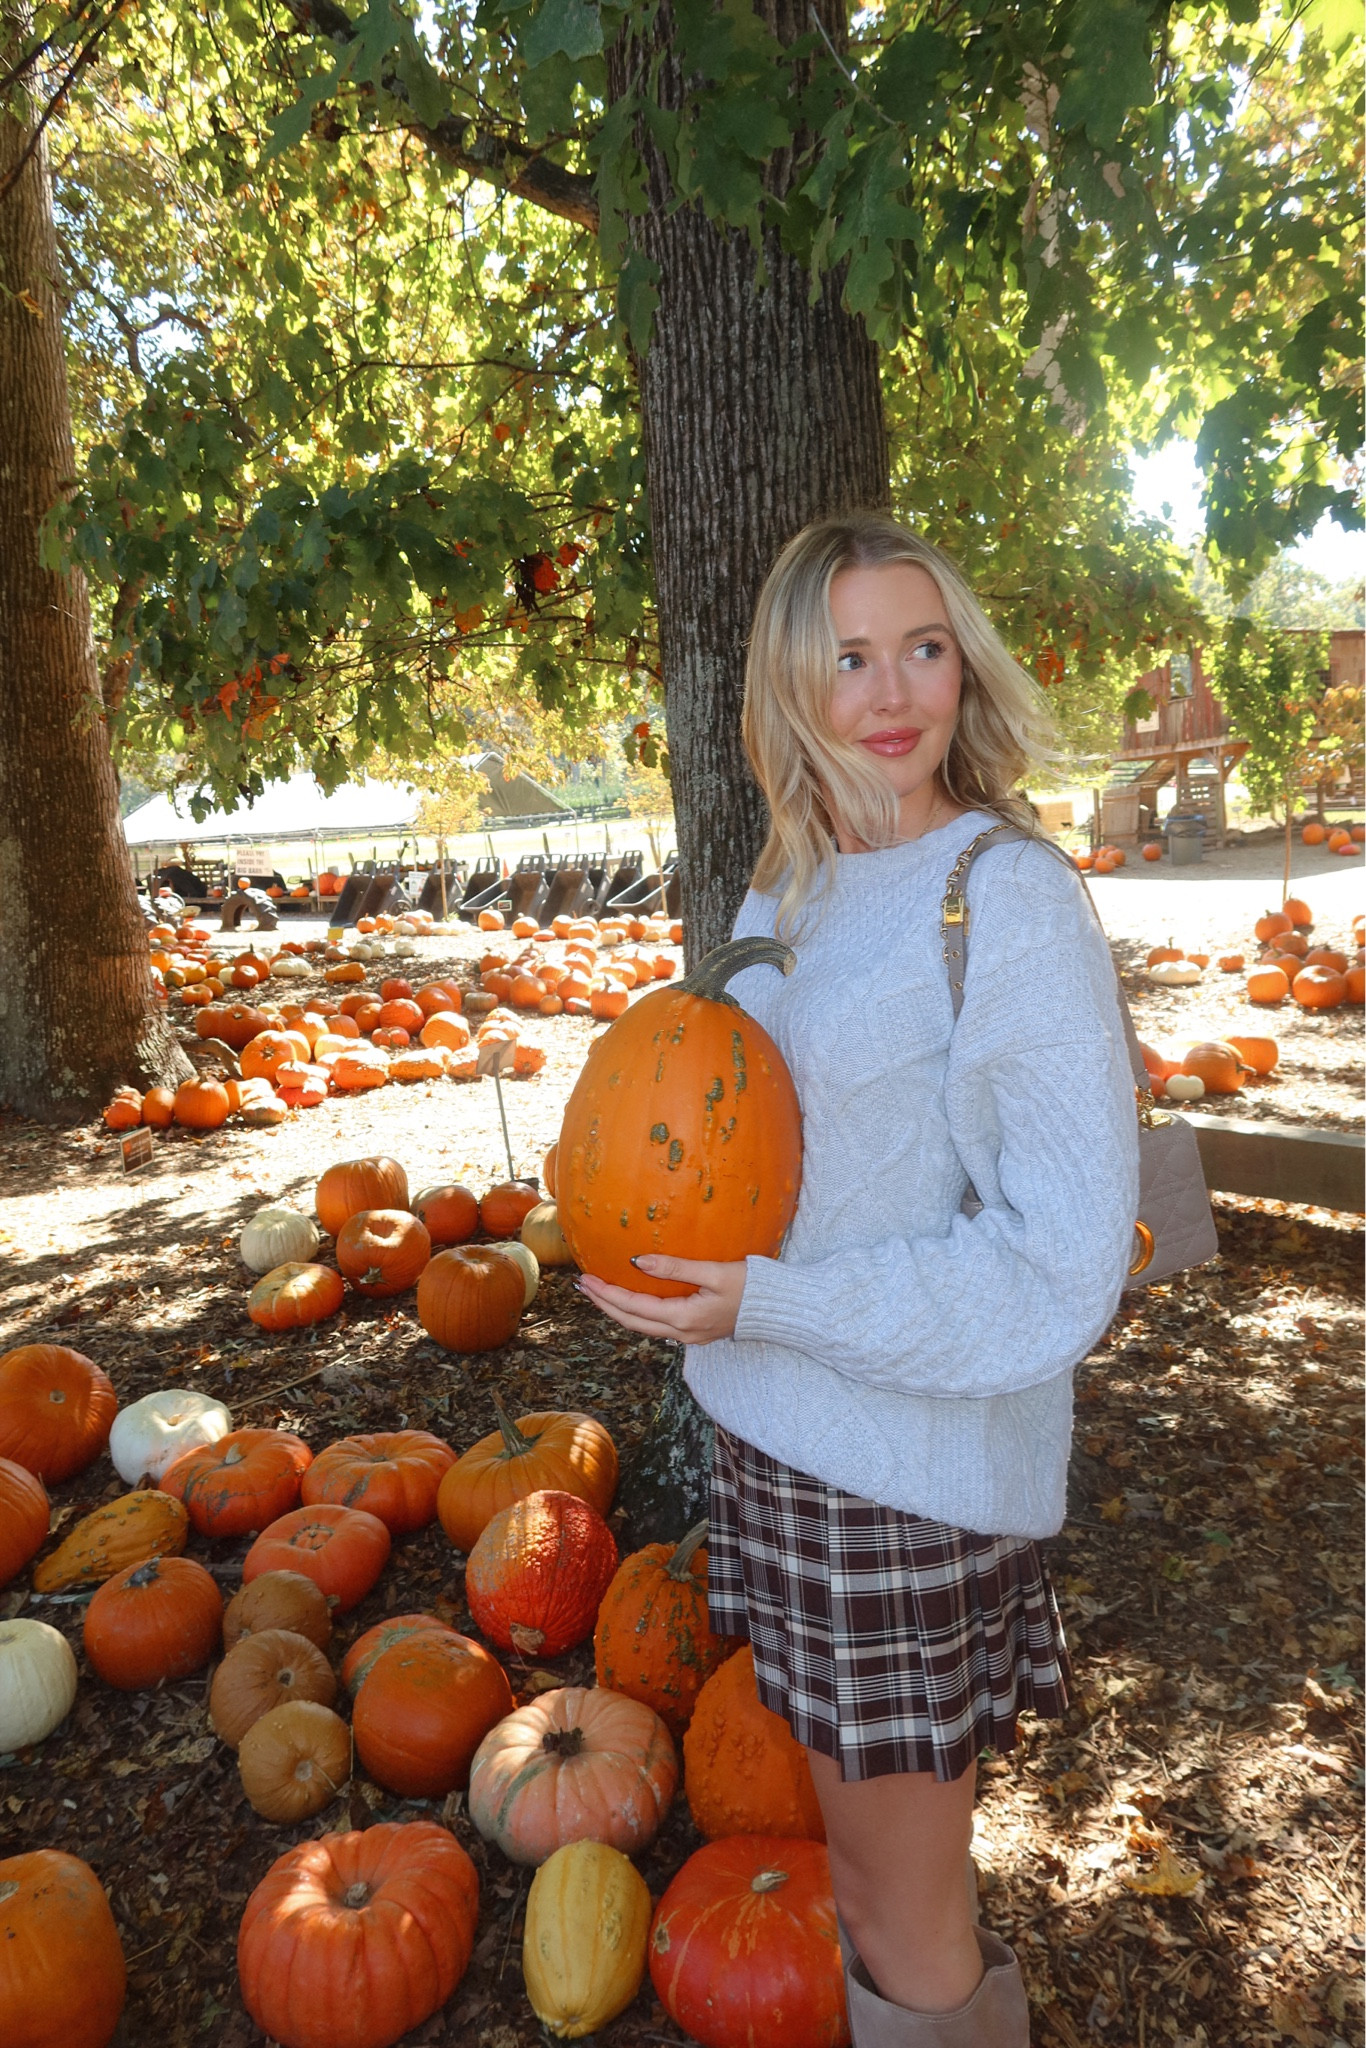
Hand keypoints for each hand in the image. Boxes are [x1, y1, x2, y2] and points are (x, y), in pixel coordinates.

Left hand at [577, 1255, 747, 1343]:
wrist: (780, 1310)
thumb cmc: (752, 1287)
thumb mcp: (715, 1272)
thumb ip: (675, 1267)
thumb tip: (637, 1262)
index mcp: (684, 1318)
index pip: (633, 1307)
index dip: (607, 1294)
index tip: (587, 1279)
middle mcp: (682, 1332)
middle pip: (632, 1322)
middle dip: (605, 1304)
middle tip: (584, 1286)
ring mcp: (689, 1336)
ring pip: (643, 1326)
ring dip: (618, 1310)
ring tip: (600, 1293)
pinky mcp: (696, 1332)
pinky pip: (657, 1325)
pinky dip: (637, 1313)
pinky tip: (632, 1300)